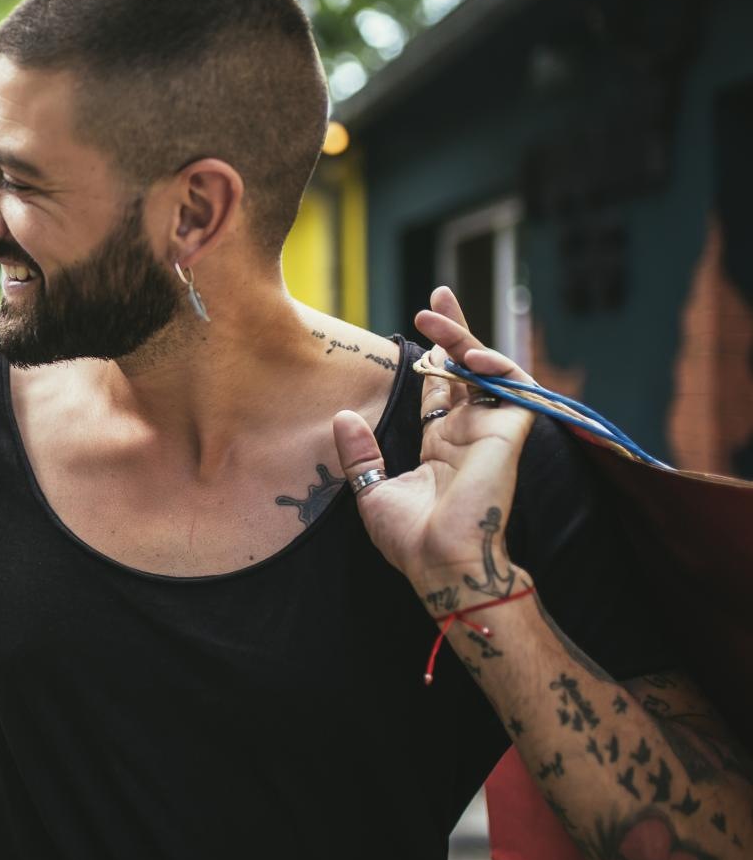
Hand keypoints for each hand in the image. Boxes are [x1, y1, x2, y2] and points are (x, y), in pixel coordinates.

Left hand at [331, 287, 535, 599]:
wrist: (440, 564)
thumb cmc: (410, 539)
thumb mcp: (371, 489)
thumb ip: (359, 453)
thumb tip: (342, 416)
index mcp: (442, 443)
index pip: (442, 386)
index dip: (435, 354)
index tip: (421, 322)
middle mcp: (469, 432)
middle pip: (467, 367)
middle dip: (454, 330)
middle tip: (436, 295)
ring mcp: (492, 432)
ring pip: (489, 370)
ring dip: (466, 339)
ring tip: (437, 317)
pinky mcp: (510, 435)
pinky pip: (517, 390)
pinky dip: (499, 367)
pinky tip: (472, 355)